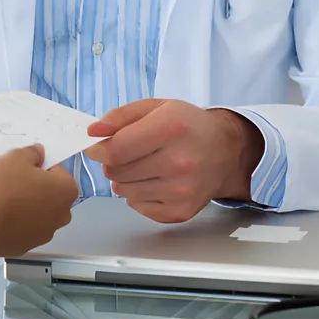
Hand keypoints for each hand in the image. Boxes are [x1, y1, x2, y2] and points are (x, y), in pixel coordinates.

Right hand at [0, 145, 77, 256]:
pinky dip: (12, 218)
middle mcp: (61, 215)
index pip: (57, 171)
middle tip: (9, 178)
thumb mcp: (15, 158)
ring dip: (21, 201)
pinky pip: (22, 225)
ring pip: (33, 209)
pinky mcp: (26, 245)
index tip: (22, 166)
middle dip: (30, 184)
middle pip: (47, 192)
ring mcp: (44, 234)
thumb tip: (38, 154)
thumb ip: (31, 153)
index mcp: (65, 191)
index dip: (38, 165)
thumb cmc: (1, 190)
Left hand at [85, 100, 263, 222]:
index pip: (117, 149)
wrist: (225, 150)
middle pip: (117, 171)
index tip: (97, 146)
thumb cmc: (188, 125)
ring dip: (124, 178)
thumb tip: (93, 132)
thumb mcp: (156, 107)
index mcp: (170, 128)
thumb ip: (120, 116)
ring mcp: (181, 191)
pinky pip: (137, 206)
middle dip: (112, 161)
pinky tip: (154, 180)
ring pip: (123, 191)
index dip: (99, 149)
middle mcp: (178, 162)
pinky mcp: (180, 211)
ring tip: (143, 165)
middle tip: (127, 152)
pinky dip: (138, 194)